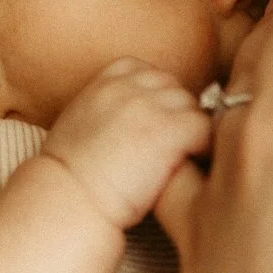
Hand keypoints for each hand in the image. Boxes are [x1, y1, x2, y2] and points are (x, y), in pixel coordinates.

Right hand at [43, 59, 211, 230]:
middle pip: (172, 86)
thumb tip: (130, 123)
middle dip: (174, 113)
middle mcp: (128, 87)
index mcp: (104, 83)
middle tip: (172, 145)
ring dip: (190, 130)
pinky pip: (204, 128)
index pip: (144, 71)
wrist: (68, 201)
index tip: (152, 123)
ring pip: (191, 106)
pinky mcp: (170, 131)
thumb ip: (106, 111)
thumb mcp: (79, 125)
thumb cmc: (69, 178)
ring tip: (182, 158)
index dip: (154, 97)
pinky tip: (190, 167)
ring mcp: (151, 106)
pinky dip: (203, 147)